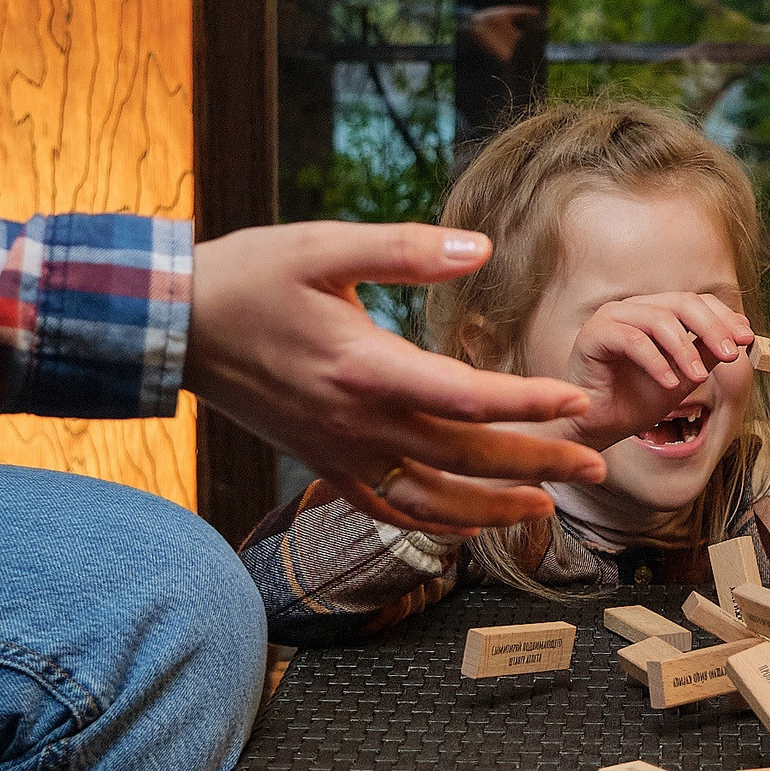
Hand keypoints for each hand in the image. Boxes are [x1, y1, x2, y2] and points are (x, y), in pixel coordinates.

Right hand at [183, 222, 606, 535]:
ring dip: (494, 507)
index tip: (578, 400)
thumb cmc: (247, 277)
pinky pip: (388, 507)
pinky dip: (434, 521)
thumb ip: (405, 249)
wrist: (172, 326)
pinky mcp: (323, 460)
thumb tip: (479, 249)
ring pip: (432, 497)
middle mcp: (359, 421)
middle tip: (597, 467)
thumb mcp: (324, 246)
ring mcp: (340, 451)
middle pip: (465, 456)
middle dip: (537, 464)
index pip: (468, 397)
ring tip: (549, 508)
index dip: (529, 403)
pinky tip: (468, 524)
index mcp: (367, 367)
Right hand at [555, 291, 755, 450]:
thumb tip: (740, 336)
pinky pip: (632, 340)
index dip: (724, 317)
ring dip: (685, 349)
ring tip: (699, 377)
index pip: (696, 301)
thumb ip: (706, 354)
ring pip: (659, 319)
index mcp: (655, 312)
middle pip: (682, 302)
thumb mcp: (684, 376)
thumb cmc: (636, 401)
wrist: (599, 427)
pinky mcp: (594, 334)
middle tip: (731, 354)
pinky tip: (670, 383)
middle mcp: (634, 308)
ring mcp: (612, 317)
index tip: (747, 340)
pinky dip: (656, 362)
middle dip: (712, 328)